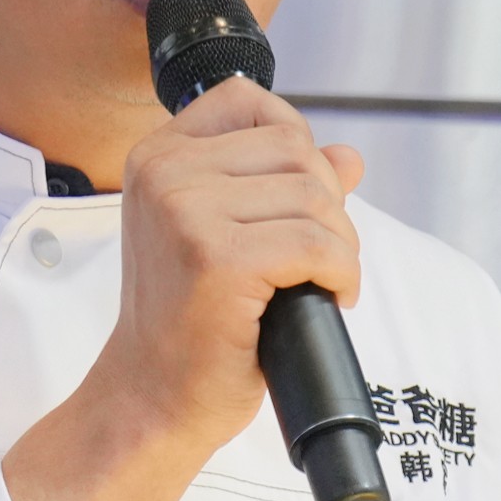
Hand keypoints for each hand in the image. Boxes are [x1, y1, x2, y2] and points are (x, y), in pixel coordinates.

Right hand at [2, 77, 363, 500]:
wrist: (152, 399)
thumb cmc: (186, 325)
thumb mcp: (223, 237)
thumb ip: (279, 187)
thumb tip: (347, 157)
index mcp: (157, 157)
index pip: (248, 101)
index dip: (293, 145)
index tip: (294, 202)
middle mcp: (164, 173)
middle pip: (295, 149)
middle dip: (327, 204)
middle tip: (316, 259)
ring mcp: (187, 213)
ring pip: (315, 195)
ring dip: (339, 244)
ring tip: (319, 283)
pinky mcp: (218, 260)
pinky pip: (319, 245)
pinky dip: (342, 273)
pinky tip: (328, 298)